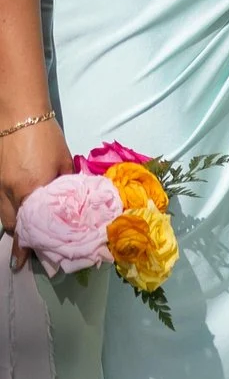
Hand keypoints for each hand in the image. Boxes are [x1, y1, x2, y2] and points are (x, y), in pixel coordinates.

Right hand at [0, 120, 75, 270]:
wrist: (17, 114)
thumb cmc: (46, 136)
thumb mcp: (64, 162)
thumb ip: (66, 185)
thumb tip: (72, 203)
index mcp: (32, 189)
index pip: (31, 226)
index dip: (29, 246)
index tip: (27, 263)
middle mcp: (10, 192)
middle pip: (13, 225)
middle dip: (20, 242)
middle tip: (27, 256)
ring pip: (4, 216)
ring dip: (14, 228)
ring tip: (22, 241)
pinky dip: (8, 212)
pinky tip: (16, 217)